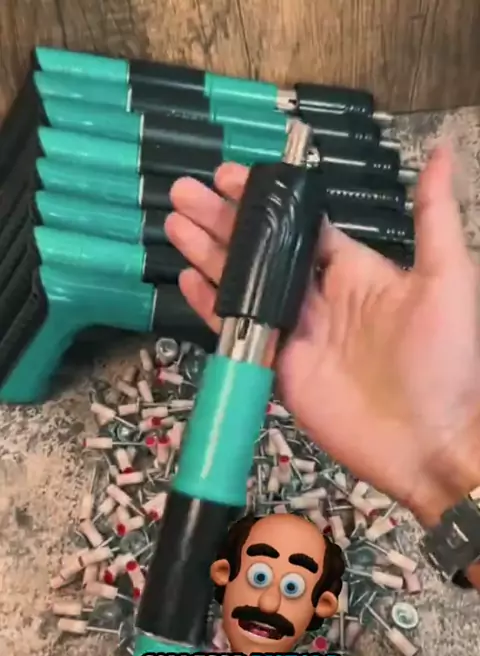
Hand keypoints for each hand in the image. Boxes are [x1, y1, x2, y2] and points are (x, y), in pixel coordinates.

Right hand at [165, 145, 479, 528]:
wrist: (430, 442)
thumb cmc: (447, 360)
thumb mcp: (448, 279)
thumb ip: (434, 217)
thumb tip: (443, 151)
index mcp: (356, 270)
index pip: (301, 226)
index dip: (265, 201)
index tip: (228, 176)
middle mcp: (320, 297)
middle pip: (263, 250)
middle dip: (224, 220)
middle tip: (185, 192)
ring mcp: (297, 334)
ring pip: (244, 285)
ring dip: (210, 254)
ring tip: (175, 224)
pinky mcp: (280, 368)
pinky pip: (240, 332)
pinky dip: (212, 307)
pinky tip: (189, 280)